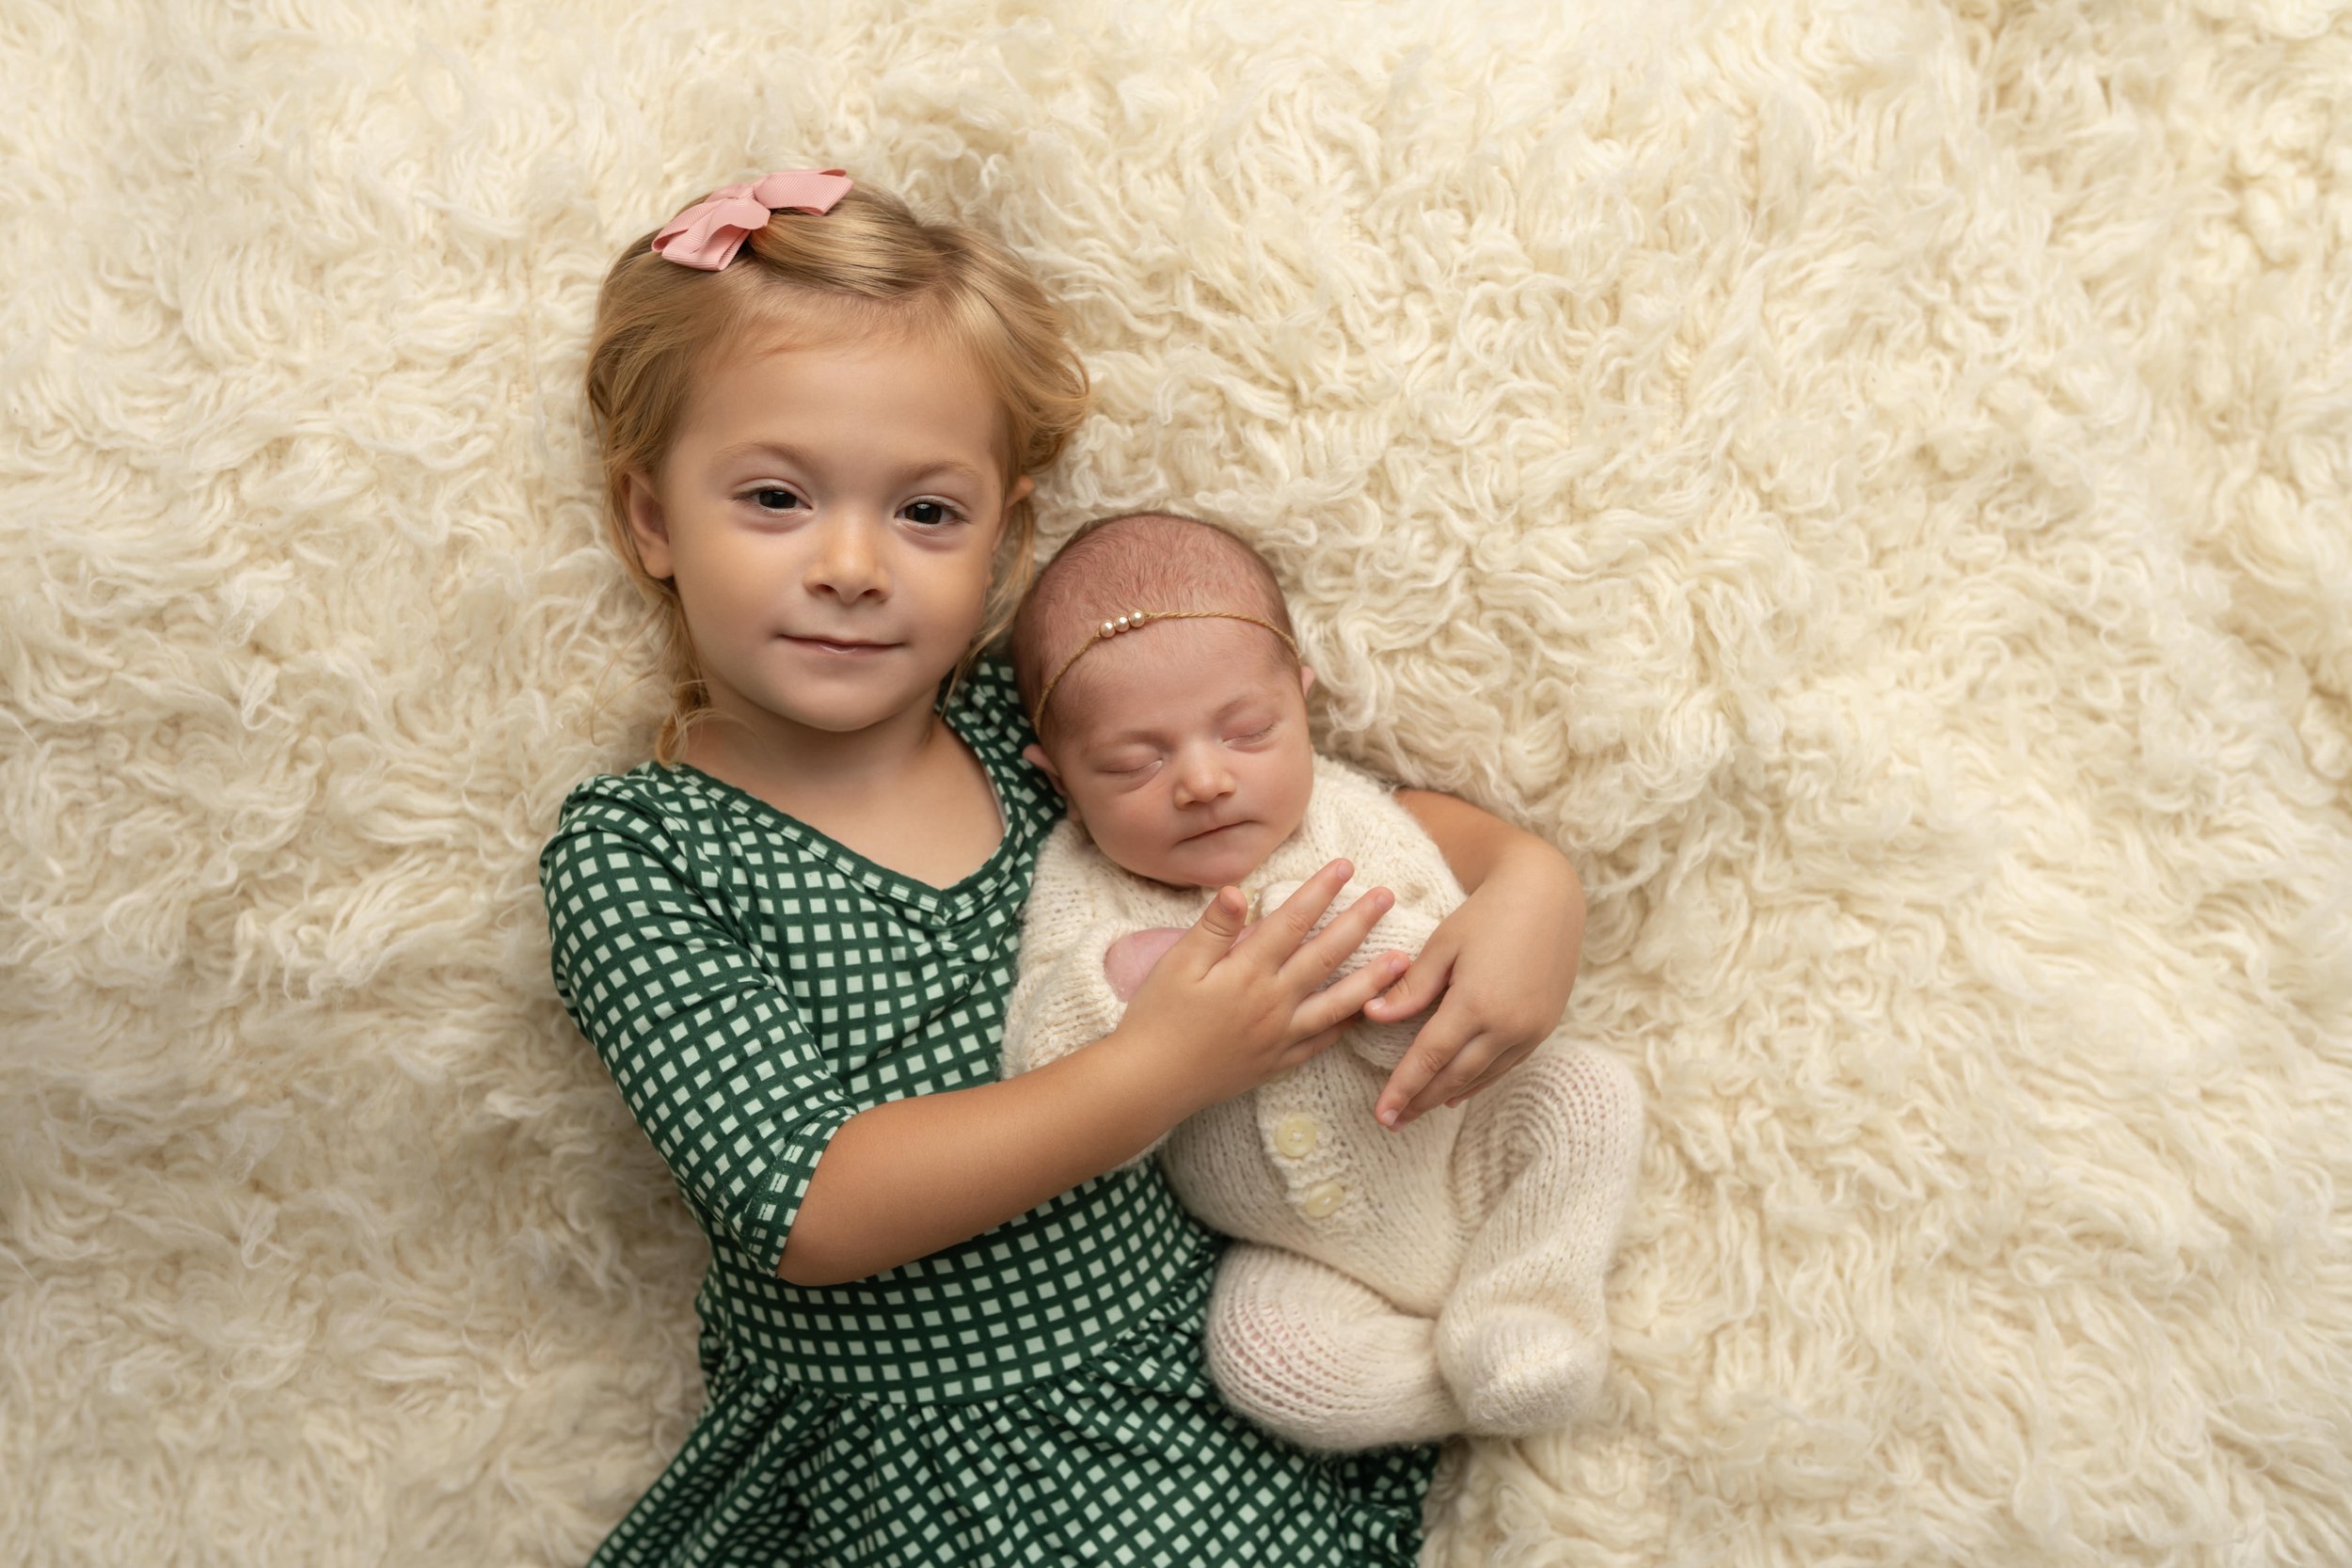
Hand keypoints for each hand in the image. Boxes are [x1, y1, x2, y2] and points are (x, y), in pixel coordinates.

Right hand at [1112, 858, 1410, 1118]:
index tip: (1345, 867)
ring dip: (1373, 978)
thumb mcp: (1176, 965)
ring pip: (1338, 1002)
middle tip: (1387, 897)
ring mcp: (1281, 1036)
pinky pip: (1323, 1042)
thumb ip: (1213, 928)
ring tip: (1403, 960)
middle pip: (1325, 955)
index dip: (1320, 891)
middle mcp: (1273, 1002)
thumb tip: (1240, 889)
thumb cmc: (1156, 1019)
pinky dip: (1347, 1026)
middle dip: (1358, 922)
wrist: (1149, 1083)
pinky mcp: (1278, 1062)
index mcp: (1246, 972)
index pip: (1292, 922)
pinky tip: (1366, 1013)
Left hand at [1361, 836, 1582, 1126]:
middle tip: (1391, 1123)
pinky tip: (1459, 1090)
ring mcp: (1531, 1029)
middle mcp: (1508, 1025)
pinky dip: (1479, 1080)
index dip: (1402, 1088)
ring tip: (1419, 1110)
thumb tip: (1372, 1016)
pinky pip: (1506, 1065)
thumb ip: (1410, 987)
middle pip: (1455, 1076)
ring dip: (1448, 1095)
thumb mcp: (1442, 944)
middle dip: (1420, 1101)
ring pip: (1482, 1076)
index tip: (1381, 1114)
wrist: (1548, 895)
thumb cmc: (1488, 912)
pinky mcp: (1545, 1026)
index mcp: (1476, 1003)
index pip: (1429, 1057)